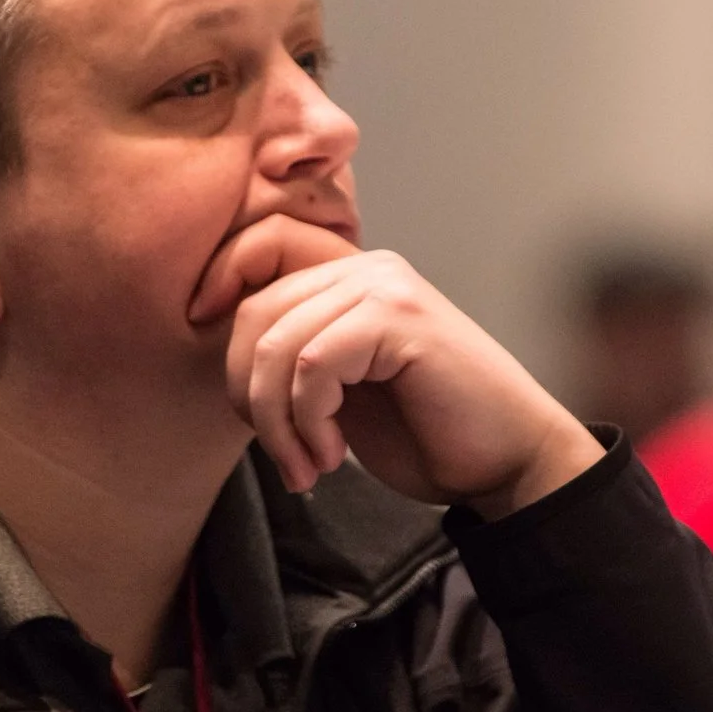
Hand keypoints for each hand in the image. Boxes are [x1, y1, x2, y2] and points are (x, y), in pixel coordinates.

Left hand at [188, 216, 603, 517]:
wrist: (506, 463)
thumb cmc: (426, 433)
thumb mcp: (341, 391)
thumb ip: (294, 357)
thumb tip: (221, 349)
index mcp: (353, 276)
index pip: (260, 246)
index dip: (219, 281)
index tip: (207, 342)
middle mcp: (369, 267)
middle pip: (255, 308)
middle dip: (248, 394)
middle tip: (284, 453)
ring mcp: (387, 287)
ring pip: (276, 342)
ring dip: (277, 423)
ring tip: (308, 465)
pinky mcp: (401, 319)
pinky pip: (311, 364)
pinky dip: (308, 422)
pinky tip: (331, 457)